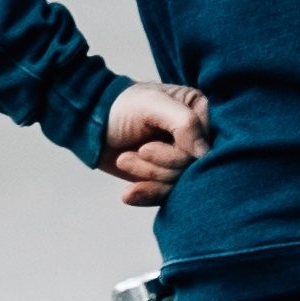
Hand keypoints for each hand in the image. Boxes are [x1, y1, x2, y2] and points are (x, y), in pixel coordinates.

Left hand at [100, 83, 210, 206]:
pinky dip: (146, 194)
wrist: (92, 124)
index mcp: (200, 111)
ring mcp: (182, 158)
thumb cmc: (122, 106)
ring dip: (148, 175)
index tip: (147, 147)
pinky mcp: (166, 177)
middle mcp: (197, 136)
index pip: (207, 147)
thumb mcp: (152, 104)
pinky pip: (165, 195)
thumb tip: (205, 154)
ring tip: (125, 160)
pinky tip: (129, 193)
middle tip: (138, 151)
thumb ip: (184, 123)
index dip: (179, 155)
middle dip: (159, 167)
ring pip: (178, 184)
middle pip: (192, 169)